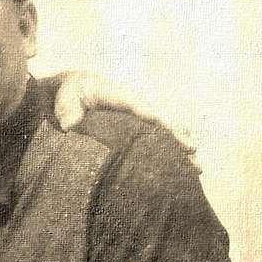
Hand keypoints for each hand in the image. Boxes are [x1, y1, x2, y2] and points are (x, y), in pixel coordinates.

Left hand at [49, 69, 198, 169]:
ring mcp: (136, 120)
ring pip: (163, 133)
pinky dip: (169, 153)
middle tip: (193, 151)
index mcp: (119, 96)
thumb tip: (69, 124)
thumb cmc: (67, 92)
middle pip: (160, 120)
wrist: (65, 93)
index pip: (141, 106)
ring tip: (196, 167)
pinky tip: (183, 170)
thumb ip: (67, 108)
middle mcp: (134, 107)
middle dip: (178, 135)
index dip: (156, 117)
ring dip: (180, 148)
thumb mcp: (64, 96)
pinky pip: (155, 142)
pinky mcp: (132, 132)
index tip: (170, 128)